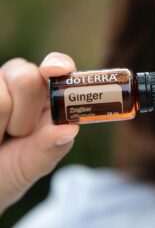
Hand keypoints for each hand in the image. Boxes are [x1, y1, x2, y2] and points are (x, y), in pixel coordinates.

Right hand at [0, 52, 78, 213]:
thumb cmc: (14, 167)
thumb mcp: (36, 163)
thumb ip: (52, 147)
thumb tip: (71, 129)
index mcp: (49, 93)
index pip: (57, 66)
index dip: (58, 64)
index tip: (54, 71)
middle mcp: (23, 82)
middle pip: (27, 77)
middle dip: (25, 113)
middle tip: (19, 133)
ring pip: (1, 98)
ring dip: (2, 125)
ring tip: (1, 135)